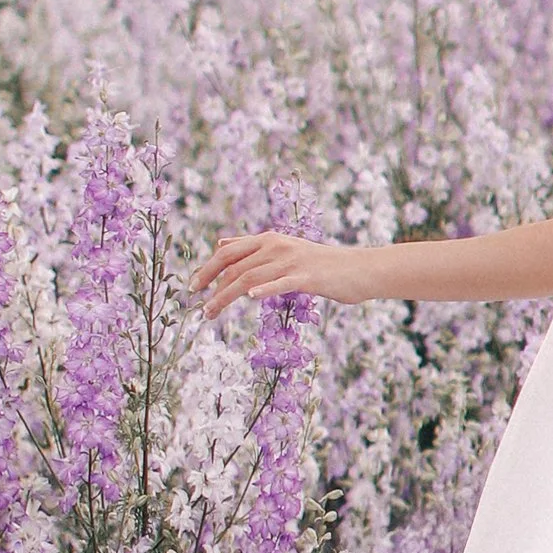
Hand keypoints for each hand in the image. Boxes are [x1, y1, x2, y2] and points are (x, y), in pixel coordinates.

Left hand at [191, 231, 367, 319]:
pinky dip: (265, 288)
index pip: (229, 252)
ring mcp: (292, 262)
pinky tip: (251, 297)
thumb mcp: (284, 250)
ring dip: (226, 296)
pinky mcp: (307, 277)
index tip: (193, 286)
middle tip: (196, 303)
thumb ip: (252, 247)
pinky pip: (281, 283)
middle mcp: (277, 247)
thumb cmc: (321, 265)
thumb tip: (221, 243)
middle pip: (234, 265)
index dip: (207, 268)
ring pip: (251, 278)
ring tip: (210, 312)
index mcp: (269, 240)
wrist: (359, 269)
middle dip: (210, 283)